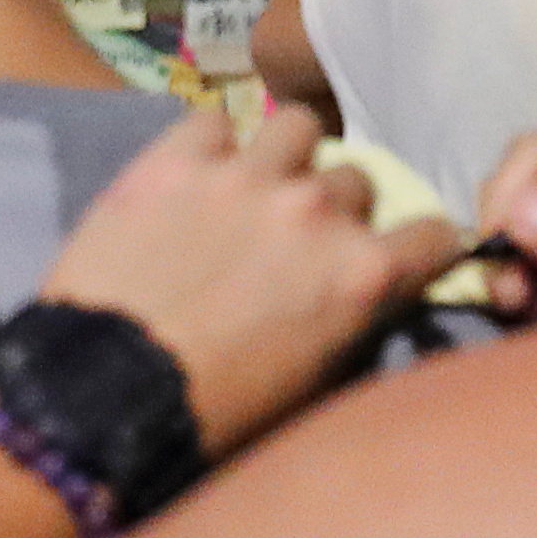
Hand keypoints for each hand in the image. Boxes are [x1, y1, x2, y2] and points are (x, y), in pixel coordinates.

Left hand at [34, 101, 469, 451]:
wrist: (101, 397)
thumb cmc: (213, 417)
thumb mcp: (312, 384)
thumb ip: (352, 321)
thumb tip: (365, 296)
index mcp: (362, 273)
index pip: (435, 233)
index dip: (421, 247)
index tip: (402, 257)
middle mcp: (317, 209)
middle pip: (358, 180)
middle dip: (338, 209)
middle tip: (299, 239)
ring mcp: (246, 175)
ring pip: (298, 125)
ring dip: (287, 155)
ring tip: (255, 186)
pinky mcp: (176, 159)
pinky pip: (214, 120)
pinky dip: (212, 145)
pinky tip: (194, 177)